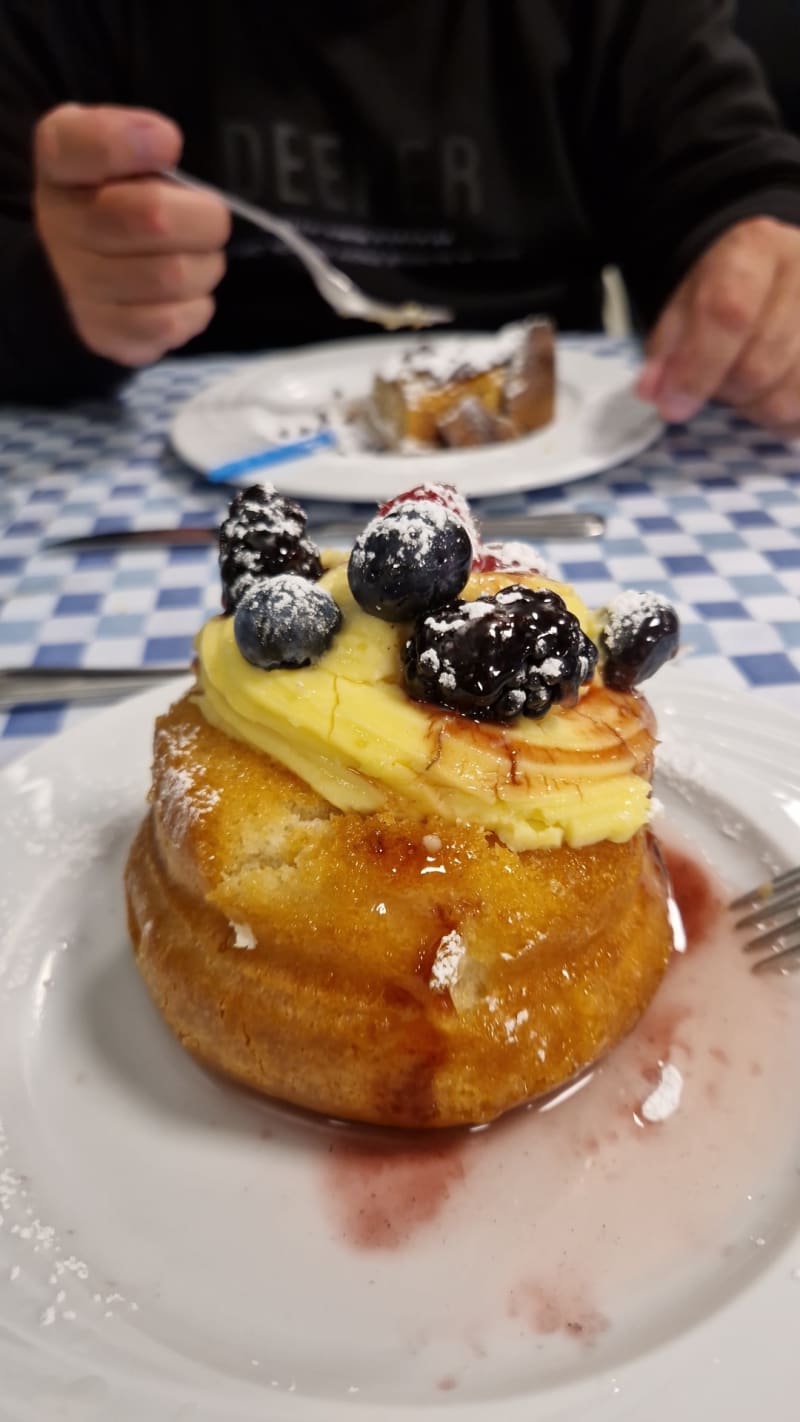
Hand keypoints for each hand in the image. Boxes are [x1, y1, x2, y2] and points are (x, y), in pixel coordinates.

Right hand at [34, 103, 230, 365]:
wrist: (88, 268)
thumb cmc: (119, 197)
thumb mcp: (120, 147)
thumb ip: (137, 135)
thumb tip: (164, 144)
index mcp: (61, 162)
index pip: (82, 144)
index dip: (131, 142)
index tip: (169, 144)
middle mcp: (58, 225)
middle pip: (153, 216)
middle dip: (202, 219)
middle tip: (208, 221)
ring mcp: (77, 285)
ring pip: (171, 275)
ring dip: (204, 267)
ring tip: (197, 259)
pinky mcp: (104, 333)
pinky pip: (169, 323)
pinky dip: (194, 307)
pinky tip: (186, 295)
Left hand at [637, 217, 799, 433]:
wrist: (777, 273)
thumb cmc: (727, 290)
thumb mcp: (685, 305)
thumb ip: (666, 348)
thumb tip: (653, 391)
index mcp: (756, 247)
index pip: (729, 314)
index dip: (697, 369)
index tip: (673, 406)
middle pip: (758, 365)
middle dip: (724, 391)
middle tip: (713, 383)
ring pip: (787, 396)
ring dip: (754, 406)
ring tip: (743, 384)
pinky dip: (782, 416)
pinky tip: (771, 392)